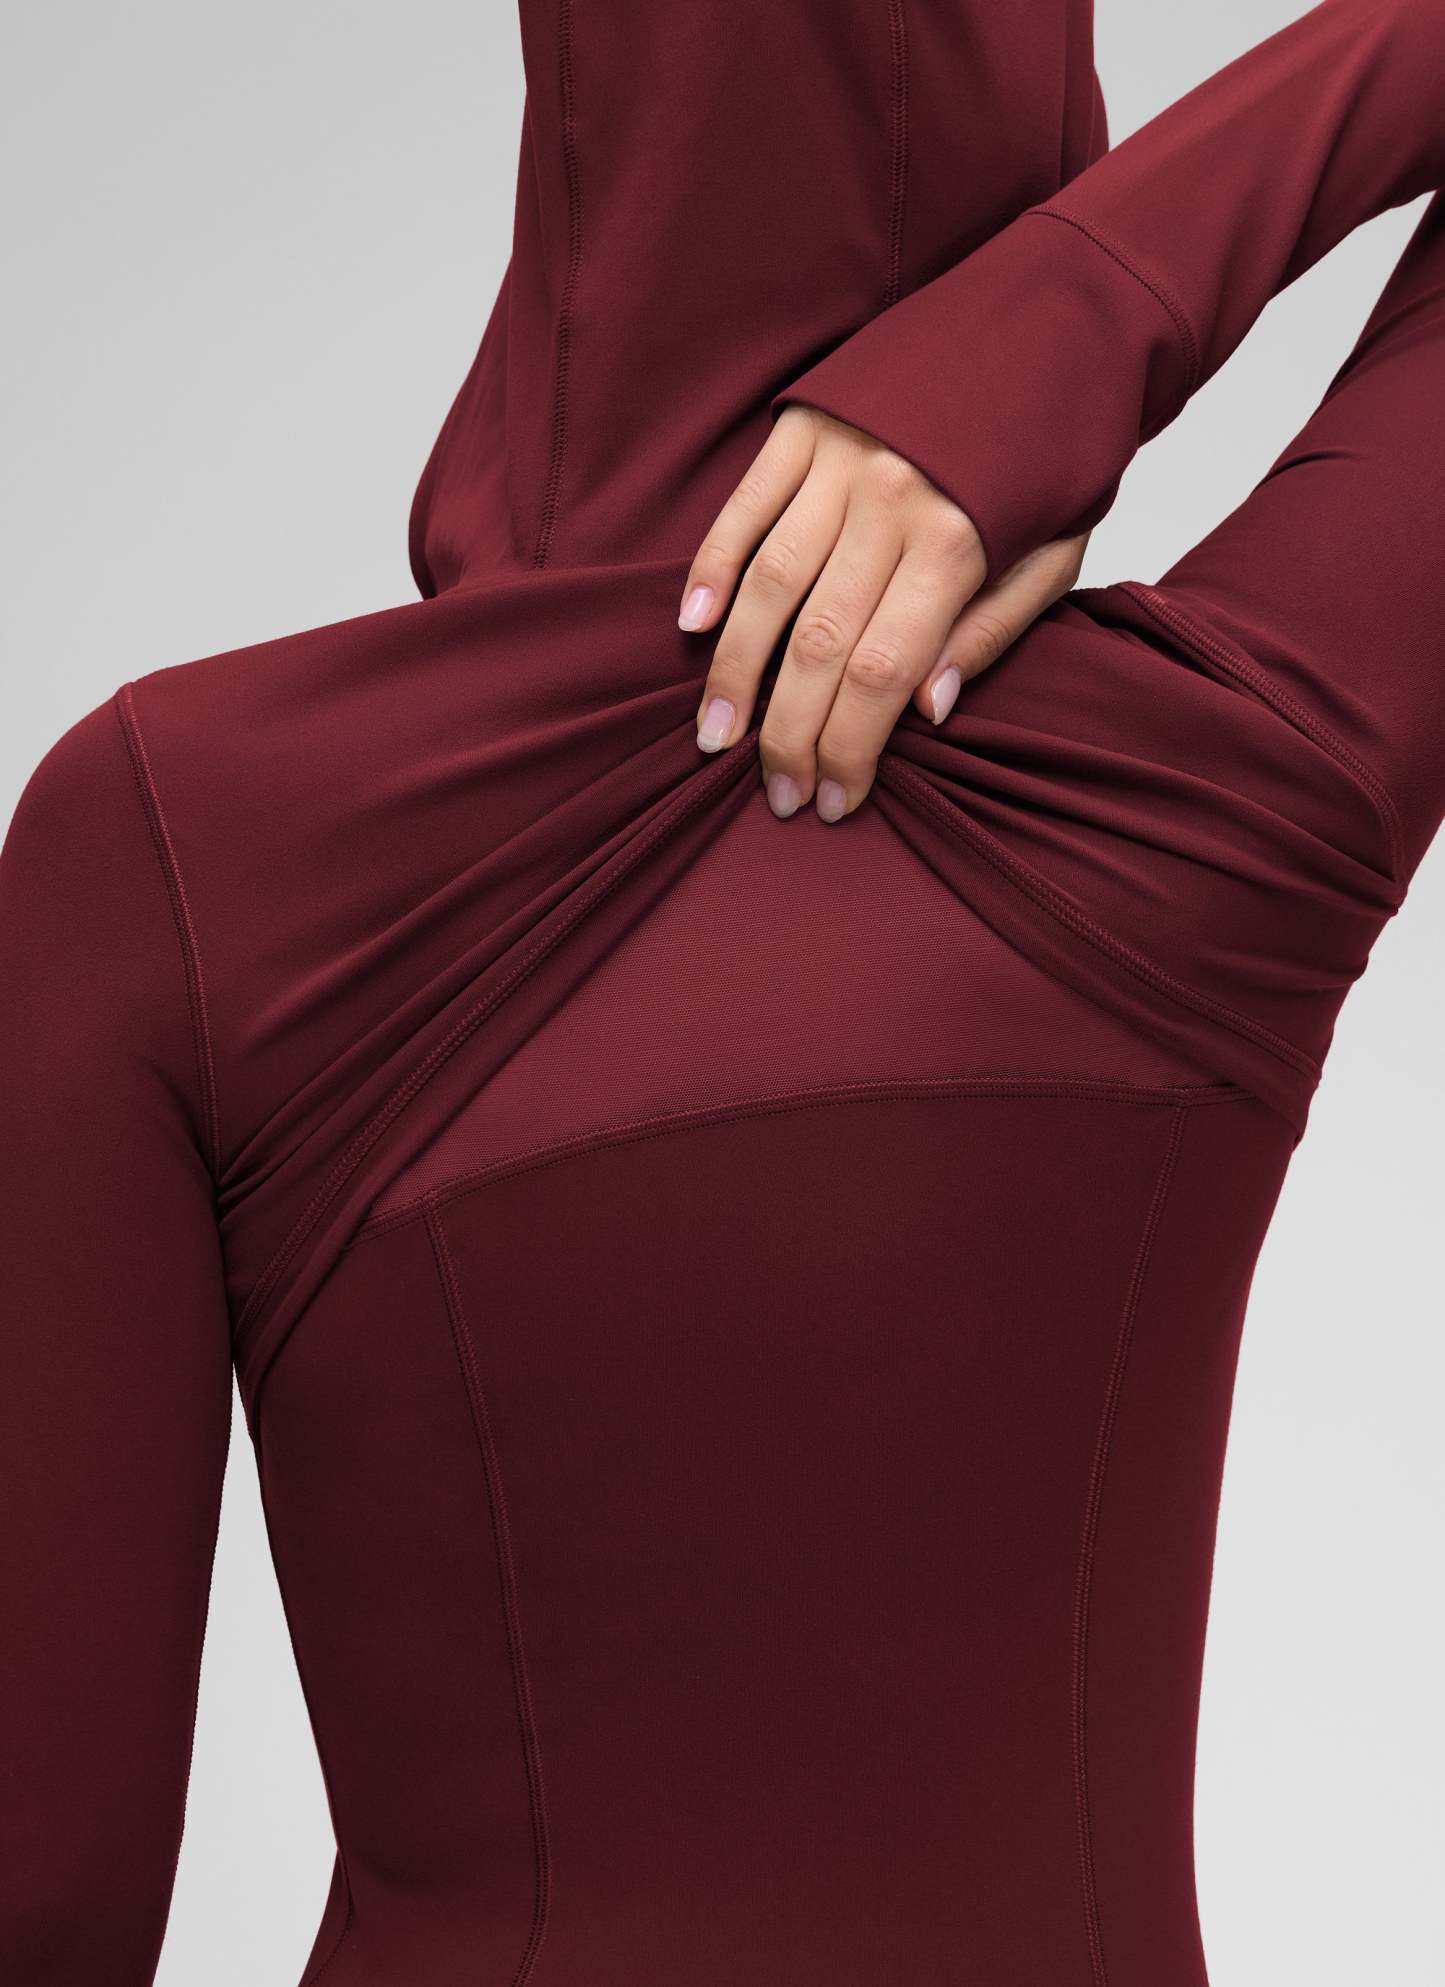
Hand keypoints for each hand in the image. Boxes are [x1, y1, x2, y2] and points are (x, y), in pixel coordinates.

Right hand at [678, 405, 1087, 819]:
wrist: (1054, 317)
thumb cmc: (1057, 453)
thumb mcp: (1059, 551)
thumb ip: (992, 631)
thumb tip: (925, 711)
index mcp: (959, 542)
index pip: (881, 675)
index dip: (850, 749)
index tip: (835, 801)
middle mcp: (891, 502)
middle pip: (817, 645)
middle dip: (789, 735)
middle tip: (775, 793)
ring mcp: (839, 460)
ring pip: (768, 585)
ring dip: (734, 671)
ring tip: (715, 736)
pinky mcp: (802, 426)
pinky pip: (744, 508)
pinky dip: (712, 567)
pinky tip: (693, 626)